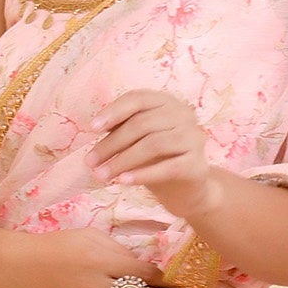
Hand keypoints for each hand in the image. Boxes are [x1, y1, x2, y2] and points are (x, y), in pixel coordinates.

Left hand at [87, 89, 218, 220]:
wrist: (186, 189)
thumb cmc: (156, 159)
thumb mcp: (136, 140)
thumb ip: (121, 128)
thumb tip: (95, 126)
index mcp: (166, 102)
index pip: (137, 99)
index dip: (113, 112)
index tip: (92, 128)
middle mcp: (183, 114)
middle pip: (142, 123)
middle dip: (112, 143)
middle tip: (91, 162)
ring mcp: (193, 138)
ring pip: (153, 144)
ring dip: (123, 161)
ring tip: (102, 175)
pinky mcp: (197, 164)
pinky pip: (167, 168)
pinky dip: (142, 174)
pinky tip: (123, 181)